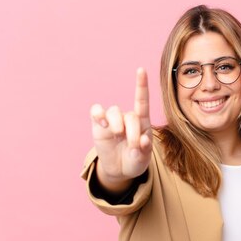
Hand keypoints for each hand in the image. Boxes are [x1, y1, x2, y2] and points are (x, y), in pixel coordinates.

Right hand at [90, 68, 151, 187]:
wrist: (120, 170)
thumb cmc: (135, 161)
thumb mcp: (143, 160)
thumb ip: (144, 151)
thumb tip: (143, 140)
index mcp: (142, 123)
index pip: (142, 101)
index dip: (141, 86)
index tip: (141, 70)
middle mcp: (128, 118)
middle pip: (131, 116)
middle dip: (133, 133)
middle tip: (133, 147)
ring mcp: (112, 121)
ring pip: (114, 112)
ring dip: (117, 124)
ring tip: (118, 137)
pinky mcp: (98, 125)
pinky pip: (96, 111)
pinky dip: (98, 113)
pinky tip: (102, 122)